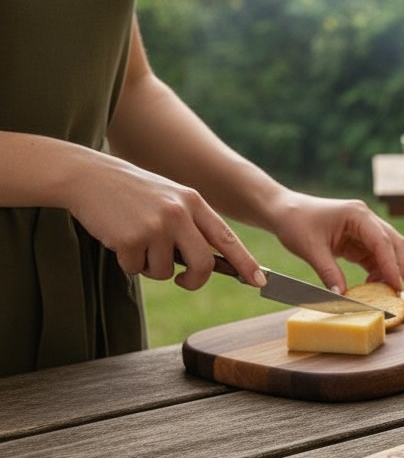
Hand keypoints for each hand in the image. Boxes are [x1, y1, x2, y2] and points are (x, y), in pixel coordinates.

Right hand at [66, 154, 262, 290]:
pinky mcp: (132, 238)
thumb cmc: (133, 192)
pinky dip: (128, 262)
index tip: (260, 281)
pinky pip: (137, 269)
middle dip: (194, 280)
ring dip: (150, 266)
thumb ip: (192, 225)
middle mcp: (180, 214)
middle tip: (184, 280)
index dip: (245, 263)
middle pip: (203, 265)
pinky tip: (119, 239)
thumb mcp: (170, 199)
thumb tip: (211, 263)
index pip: (227, 238)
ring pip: (165, 272)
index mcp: (194, 202)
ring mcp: (156, 226)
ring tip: (137, 240)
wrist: (89, 177)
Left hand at [267, 192, 403, 293]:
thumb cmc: (295, 222)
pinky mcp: (358, 240)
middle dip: (397, 268)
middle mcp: (366, 219)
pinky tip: (370, 285)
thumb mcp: (311, 249)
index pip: (382, 241)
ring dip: (388, 271)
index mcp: (357, 215)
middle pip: (394, 244)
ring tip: (381, 292)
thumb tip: (342, 296)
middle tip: (394, 293)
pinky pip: (375, 257)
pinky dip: (377, 271)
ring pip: (388, 251)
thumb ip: (329, 272)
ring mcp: (364, 229)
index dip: (391, 265)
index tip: (396, 286)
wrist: (284, 212)